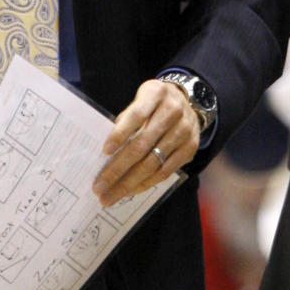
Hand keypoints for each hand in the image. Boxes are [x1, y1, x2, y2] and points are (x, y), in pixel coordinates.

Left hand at [92, 78, 199, 205]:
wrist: (188, 101)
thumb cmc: (154, 103)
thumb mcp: (140, 100)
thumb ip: (126, 120)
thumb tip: (107, 152)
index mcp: (156, 94)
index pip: (137, 115)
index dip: (120, 133)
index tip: (104, 151)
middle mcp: (173, 111)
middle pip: (142, 144)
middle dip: (118, 169)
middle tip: (99, 187)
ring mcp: (184, 131)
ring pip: (153, 162)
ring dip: (129, 182)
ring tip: (110, 196)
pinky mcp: (191, 148)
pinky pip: (166, 171)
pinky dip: (146, 183)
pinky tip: (131, 190)